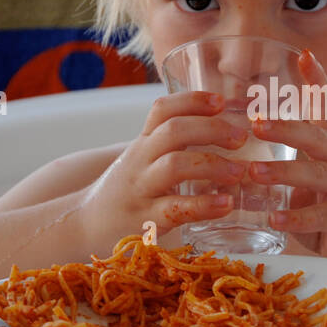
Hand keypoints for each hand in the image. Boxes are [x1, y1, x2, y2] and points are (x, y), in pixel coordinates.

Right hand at [80, 90, 248, 246]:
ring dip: (212, 165)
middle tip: (242, 138)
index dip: (192, 100)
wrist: (85, 225)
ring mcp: (141, 190)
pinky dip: (204, 205)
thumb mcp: (143, 160)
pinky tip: (226, 204)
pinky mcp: (145, 221)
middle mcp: (140, 160)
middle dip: (212, 129)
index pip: (163, 109)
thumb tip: (223, 131)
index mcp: (143, 143)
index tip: (221, 102)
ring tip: (239, 172)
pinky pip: (176, 209)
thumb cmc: (126, 190)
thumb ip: (172, 147)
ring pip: (174, 166)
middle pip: (173, 131)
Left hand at [247, 49, 326, 261]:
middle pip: (319, 136)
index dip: (319, 81)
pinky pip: (320, 215)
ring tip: (253, 172)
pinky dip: (294, 217)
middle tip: (256, 122)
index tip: (304, 55)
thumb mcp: (312, 182)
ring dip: (283, 172)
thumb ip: (290, 164)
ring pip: (317, 174)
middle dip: (287, 127)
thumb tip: (242, 153)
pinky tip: (273, 218)